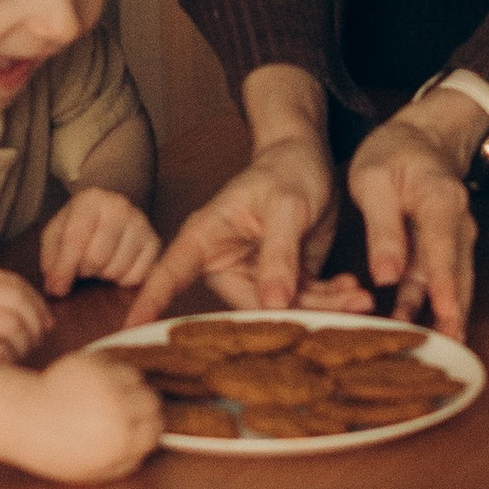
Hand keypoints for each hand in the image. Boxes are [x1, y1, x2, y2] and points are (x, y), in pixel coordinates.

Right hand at [0, 266, 51, 361]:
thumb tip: (49, 319)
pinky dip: (9, 361)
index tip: (45, 320)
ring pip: (14, 327)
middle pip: (17, 302)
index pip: (13, 282)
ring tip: (13, 353)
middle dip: (36, 323)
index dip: (37, 302)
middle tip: (36, 340)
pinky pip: (3, 353)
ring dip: (24, 344)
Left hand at [8, 345, 165, 481]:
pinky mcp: (90, 363)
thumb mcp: (94, 471)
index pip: (156, 428)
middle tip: (127, 412)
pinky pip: (115, 364)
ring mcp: (103, 383)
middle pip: (152, 401)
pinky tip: (93, 385)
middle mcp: (116, 409)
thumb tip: (150, 449)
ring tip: (108, 396)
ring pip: (136, 378)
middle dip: (143, 407)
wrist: (20, 419)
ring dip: (127, 386)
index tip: (140, 428)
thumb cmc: (55, 450)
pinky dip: (110, 373)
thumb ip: (127, 462)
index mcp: (119, 440)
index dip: (149, 429)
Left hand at [38, 188, 162, 297]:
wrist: (108, 214)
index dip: (64, 269)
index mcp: (90, 199)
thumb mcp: (56, 235)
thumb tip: (57, 288)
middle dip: (84, 270)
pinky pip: (136, 278)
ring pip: (117, 270)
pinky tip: (116, 265)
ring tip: (99, 263)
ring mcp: (141, 224)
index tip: (57, 289)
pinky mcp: (155, 243)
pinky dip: (122, 279)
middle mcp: (120, 207)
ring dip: (102, 275)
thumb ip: (52, 260)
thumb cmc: (78, 227)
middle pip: (96, 258)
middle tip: (82, 266)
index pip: (75, 240)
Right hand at [142, 131, 355, 317]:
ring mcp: (255, 275)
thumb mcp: (285, 206)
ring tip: (360, 298)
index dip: (150, 301)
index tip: (128, 330)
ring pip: (283, 309)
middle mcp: (225, 262)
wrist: (312, 159)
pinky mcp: (284, 280)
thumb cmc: (288, 169)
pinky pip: (304, 301)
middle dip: (293, 313)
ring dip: (324, 307)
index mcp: (206, 238)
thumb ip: (279, 253)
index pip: (171, 272)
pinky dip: (332, 299)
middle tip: (343, 308)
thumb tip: (274, 303)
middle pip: (248, 307)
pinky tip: (354, 289)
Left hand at [347, 99, 483, 338]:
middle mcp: (456, 223)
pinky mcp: (442, 247)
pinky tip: (410, 324)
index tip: (447, 313)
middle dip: (455, 311)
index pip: (443, 247)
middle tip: (448, 346)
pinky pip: (436, 279)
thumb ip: (382, 229)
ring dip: (443, 313)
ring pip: (451, 281)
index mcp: (440, 201)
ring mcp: (453, 237)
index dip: (445, 284)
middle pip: (458, 273)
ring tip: (432, 345)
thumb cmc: (393, 153)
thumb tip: (387, 276)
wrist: (419, 138)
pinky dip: (427, 303)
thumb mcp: (373, 181)